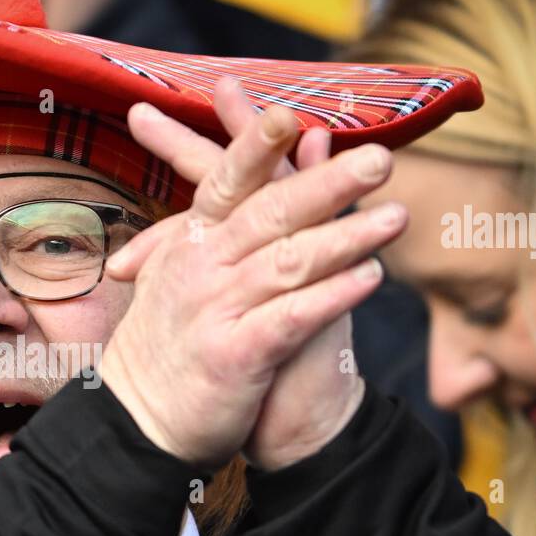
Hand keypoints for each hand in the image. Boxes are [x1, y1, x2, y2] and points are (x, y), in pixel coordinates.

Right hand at [97, 78, 404, 471]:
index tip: (288, 113)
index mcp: (190, 244)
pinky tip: (372, 279)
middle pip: (268, 213)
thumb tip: (287, 157)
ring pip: (287, 262)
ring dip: (345, 237)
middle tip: (379, 158)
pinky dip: (332, 296)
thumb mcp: (188, 270)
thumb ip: (232, 215)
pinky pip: (291, 318)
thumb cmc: (174, 342)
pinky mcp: (234, 356)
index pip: (224, 182)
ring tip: (396, 218)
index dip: (255, 147)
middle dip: (326, 184)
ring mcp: (215, 310)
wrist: (139, 422)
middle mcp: (199, 268)